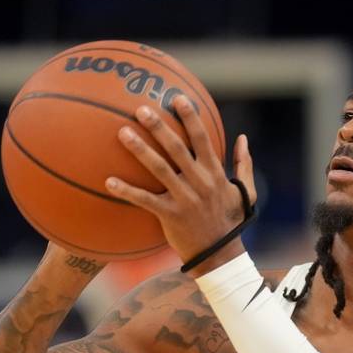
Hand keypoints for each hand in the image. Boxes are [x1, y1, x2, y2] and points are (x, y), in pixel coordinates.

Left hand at [105, 95, 256, 276]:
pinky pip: (144, 200)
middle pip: (176, 148)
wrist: (220, 254)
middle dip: (159, 126)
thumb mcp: (244, 192)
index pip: (202, 138)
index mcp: (215, 173)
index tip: (177, 98)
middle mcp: (199, 182)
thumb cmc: (231, 220)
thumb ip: (244, 164)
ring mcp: (184, 198)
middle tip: (141, 108)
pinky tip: (107, 180)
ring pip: (158, 169)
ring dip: (140, 149)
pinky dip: (126, 190)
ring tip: (122, 132)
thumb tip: (242, 138)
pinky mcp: (170, 215)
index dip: (190, 117)